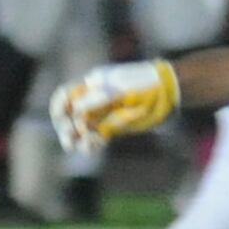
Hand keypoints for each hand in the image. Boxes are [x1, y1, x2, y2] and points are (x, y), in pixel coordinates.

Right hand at [50, 59, 179, 153]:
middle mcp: (93, 100)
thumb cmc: (144, 83)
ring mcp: (103, 114)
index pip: (65, 95)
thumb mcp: (121, 88)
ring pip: (80, 130)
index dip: (59, 106)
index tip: (61, 116)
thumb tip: (76, 110)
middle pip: (69, 116)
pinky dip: (91, 144)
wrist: (168, 92)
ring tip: (84, 144)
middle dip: (66, 127)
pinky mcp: (113, 128)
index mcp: (91, 85)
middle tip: (71, 136)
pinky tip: (95, 145)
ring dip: (77, 139)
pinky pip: (95, 138)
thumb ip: (99, 99)